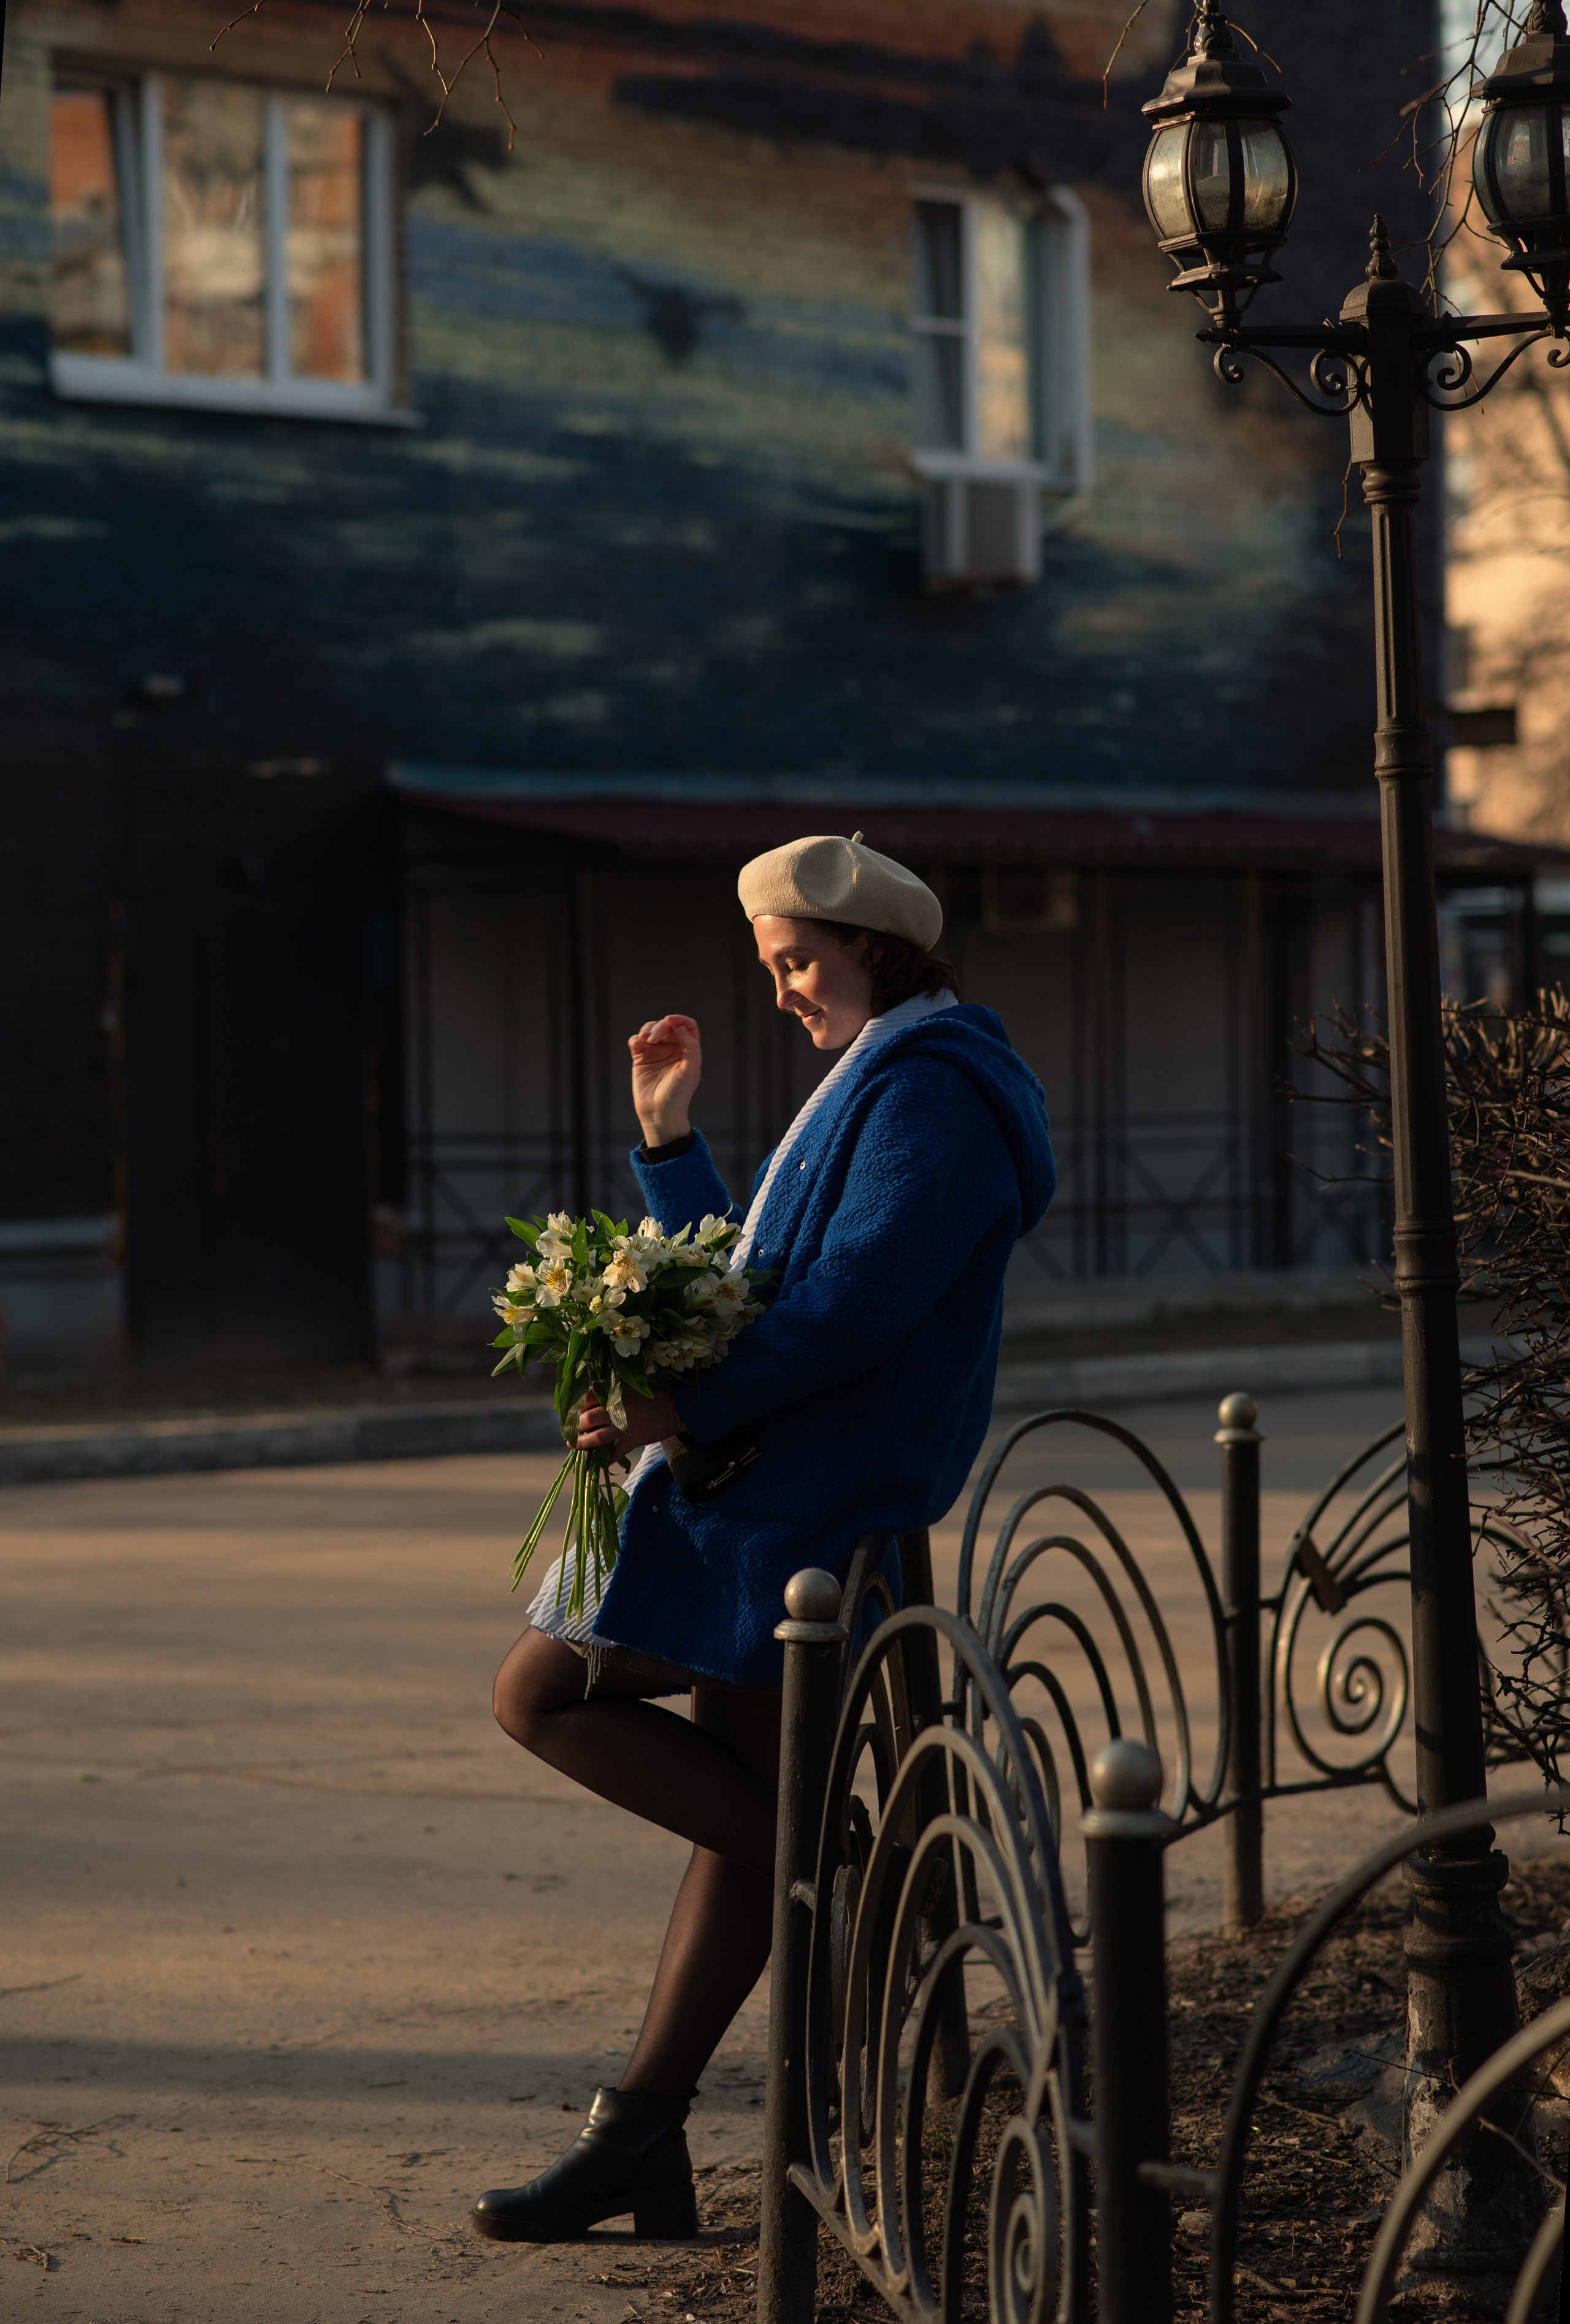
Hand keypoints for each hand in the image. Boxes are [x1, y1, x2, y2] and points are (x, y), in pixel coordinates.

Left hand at [576, 1384, 680, 1456]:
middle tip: (569, 1432)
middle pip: (586, 1420)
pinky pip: (616, 1453)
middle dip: (574, 1428)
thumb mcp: (628, 1385)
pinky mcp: (634, 1439)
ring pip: (596, 1438)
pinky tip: (600, 1463)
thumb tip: (589, 1401)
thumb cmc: (653, 1392)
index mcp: (613, 1391)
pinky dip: (607, 1460)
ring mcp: (624, 1425)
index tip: (569, 1413)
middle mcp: (616, 1407)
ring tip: (575, 1446)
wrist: (677, 1405)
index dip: (574, 1408)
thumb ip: (610, 1391)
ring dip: (583, 1444)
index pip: (584, 1399)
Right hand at [629, 1014, 701, 1147]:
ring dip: (646, 1030)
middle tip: (653, 1039)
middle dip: (660, 1027)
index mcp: (688, 1051)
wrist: (659, 1113)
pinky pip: (636, 1041)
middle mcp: (673, 1050)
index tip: (669, 1020)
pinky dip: (635, 1039)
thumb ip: (690, 1047)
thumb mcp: (690, 1070)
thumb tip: (679, 1027)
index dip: (679, 1019)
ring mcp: (656, 1053)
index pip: (687, 1026)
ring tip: (644, 1041)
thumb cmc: (678, 1094)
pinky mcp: (641, 1058)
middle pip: (667, 1026)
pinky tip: (637, 1046)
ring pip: (651, 1029)